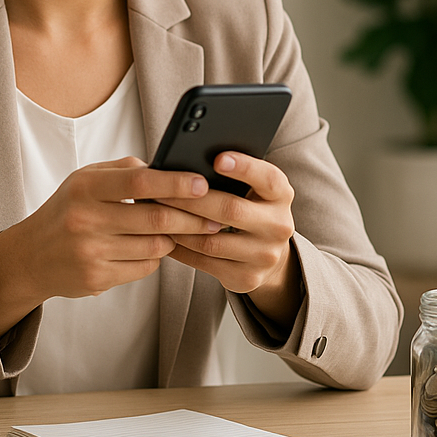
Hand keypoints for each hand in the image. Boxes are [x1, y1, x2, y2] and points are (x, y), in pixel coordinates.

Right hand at [0, 157, 218, 334]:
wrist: (30, 257)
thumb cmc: (66, 210)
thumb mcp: (84, 180)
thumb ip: (124, 170)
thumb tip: (167, 169)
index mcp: (85, 187)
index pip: (139, 182)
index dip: (175, 183)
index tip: (201, 184)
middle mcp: (86, 219)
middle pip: (155, 218)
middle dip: (192, 217)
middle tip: (215, 215)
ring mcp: (91, 252)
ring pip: (155, 245)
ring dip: (174, 238)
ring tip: (181, 231)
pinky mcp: (97, 278)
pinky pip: (145, 267)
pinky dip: (155, 256)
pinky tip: (151, 248)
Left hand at [159, 152, 303, 328]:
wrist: (269, 256)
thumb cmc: (249, 208)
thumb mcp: (253, 189)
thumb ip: (232, 175)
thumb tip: (187, 162)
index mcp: (281, 195)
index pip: (267, 178)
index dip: (244, 167)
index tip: (217, 158)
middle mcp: (279, 225)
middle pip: (230, 210)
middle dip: (191, 200)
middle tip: (160, 190)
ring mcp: (265, 255)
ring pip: (212, 241)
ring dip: (179, 227)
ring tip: (155, 214)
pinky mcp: (247, 278)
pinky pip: (205, 262)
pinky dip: (181, 249)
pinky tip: (164, 236)